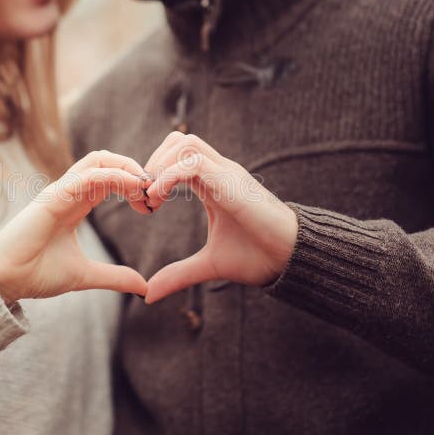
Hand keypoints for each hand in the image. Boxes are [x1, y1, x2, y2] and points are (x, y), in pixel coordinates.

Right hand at [0, 151, 150, 303]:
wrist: (4, 281)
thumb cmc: (36, 273)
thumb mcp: (86, 275)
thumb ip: (115, 277)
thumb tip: (144, 287)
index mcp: (75, 204)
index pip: (109, 178)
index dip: (134, 184)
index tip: (152, 205)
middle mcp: (68, 192)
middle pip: (106, 161)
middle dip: (135, 170)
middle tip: (155, 191)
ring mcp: (60, 191)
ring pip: (98, 161)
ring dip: (128, 168)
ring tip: (146, 186)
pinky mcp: (53, 197)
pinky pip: (88, 176)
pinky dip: (114, 177)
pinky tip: (133, 188)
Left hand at [142, 132, 298, 303]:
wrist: (289, 259)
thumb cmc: (256, 256)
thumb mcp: (207, 265)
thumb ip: (178, 274)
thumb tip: (149, 294)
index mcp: (213, 184)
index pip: (176, 157)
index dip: (154, 173)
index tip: (144, 204)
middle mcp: (219, 172)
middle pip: (178, 140)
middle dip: (153, 162)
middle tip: (144, 196)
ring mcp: (226, 174)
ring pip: (185, 142)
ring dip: (160, 165)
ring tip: (152, 197)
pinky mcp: (232, 183)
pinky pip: (194, 162)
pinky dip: (169, 176)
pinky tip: (160, 199)